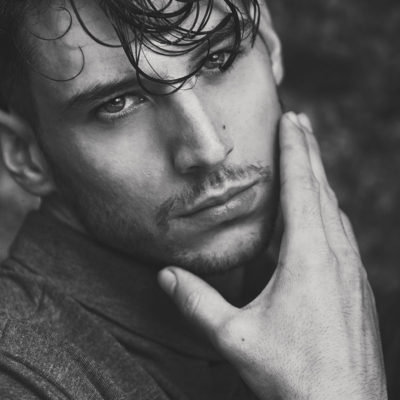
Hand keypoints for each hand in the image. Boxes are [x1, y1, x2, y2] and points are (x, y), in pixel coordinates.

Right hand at [158, 112, 386, 398]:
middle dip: (309, 152)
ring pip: (335, 210)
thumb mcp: (236, 339)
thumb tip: (166, 275)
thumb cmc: (296, 376)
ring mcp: (351, 270)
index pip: (302, 188)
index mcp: (310, 257)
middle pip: (322, 189)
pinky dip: (327, 209)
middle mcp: (337, 255)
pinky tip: (320, 215)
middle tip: (302, 122)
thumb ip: (198, 304)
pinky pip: (340, 233)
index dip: (296, 151)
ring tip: (308, 159)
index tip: (293, 120)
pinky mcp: (356, 285)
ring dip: (320, 179)